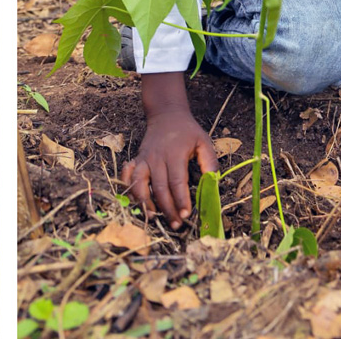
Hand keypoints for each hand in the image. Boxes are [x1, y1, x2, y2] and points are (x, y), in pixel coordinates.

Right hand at [120, 107, 217, 228]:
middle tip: (176, 224)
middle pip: (158, 187)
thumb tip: (213, 183)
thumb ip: (210, 162)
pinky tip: (136, 201)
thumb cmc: (187, 131)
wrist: (166, 115)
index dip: (181, 200)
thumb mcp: (204, 142)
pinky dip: (129, 189)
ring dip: (144, 202)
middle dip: (167, 208)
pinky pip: (128, 176)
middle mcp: (156, 158)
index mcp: (174, 154)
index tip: (187, 214)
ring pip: (139, 183)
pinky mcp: (136, 160)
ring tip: (153, 217)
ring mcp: (143, 159)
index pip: (176, 181)